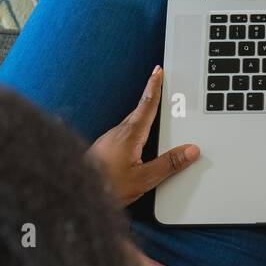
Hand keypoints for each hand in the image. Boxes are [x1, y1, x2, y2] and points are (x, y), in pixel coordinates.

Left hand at [87, 66, 199, 206]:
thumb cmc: (107, 187)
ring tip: (155, 116)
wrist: (75, 194)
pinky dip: (135, 131)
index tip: (158, 71)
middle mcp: (118, 133)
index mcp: (130, 135)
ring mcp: (109, 140)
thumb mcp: (144, 178)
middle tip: (160, 85)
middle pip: (139, 111)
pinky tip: (138, 143)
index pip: (146, 104)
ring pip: (131, 124)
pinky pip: (124, 134)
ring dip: (143, 117)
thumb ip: (169, 164)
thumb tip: (190, 151)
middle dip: (151, 98)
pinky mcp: (104, 149)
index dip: (154, 86)